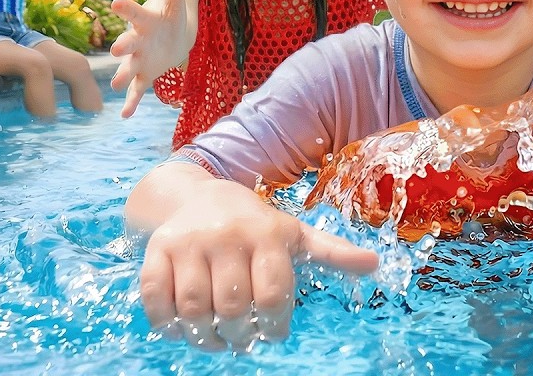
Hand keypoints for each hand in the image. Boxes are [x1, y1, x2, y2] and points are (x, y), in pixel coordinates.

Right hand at [110, 0, 192, 117]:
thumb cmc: (170, 18)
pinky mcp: (144, 75)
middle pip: (129, 43)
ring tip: (116, 85)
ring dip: (123, 76)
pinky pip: (137, 90)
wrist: (171, 38)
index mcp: (144, 22)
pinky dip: (132, 102)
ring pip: (129, 68)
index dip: (127, 9)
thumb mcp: (175, 4)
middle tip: (115, 50)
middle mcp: (137, 41)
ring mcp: (138, 60)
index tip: (116, 3)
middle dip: (123, 46)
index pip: (135, 13)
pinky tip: (125, 116)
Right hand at [139, 177, 377, 348]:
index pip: (274, 295)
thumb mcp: (294, 234)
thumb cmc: (255, 224)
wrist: (198, 193)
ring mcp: (190, 241)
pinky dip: (167, 323)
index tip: (273, 332)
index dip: (275, 326)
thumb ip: (332, 251)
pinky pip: (156, 297)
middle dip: (240, 335)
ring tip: (215, 340)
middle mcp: (228, 234)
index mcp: (268, 234)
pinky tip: (181, 328)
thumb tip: (375, 264)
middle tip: (241, 339)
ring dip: (204, 337)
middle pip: (235, 307)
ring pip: (195, 308)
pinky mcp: (158, 249)